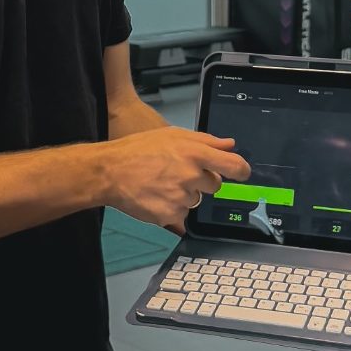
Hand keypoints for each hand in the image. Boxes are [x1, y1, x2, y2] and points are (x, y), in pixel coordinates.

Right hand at [104, 128, 250, 234]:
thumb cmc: (137, 150)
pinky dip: (172, 207)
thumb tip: (229, 144)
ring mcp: (181, 197)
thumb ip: (205, 140)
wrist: (109, 171)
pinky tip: (156, 195)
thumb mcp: (172, 135)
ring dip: (184, 194)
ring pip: (196, 200)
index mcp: (195, 153)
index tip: (242, 173)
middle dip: (202, 181)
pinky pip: (181, 214)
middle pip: (215, 185)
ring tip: (161, 182)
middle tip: (179, 173)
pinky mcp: (170, 215)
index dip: (241, 170)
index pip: (234, 165)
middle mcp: (191, 175)